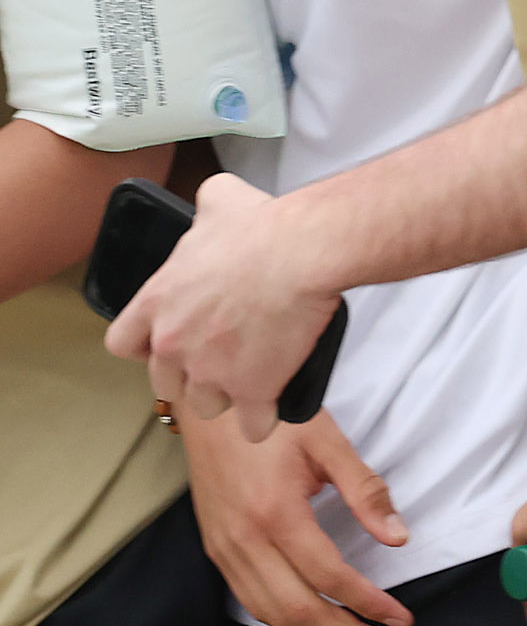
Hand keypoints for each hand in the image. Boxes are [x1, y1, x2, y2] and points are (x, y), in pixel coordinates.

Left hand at [103, 173, 341, 440]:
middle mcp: (175, 345)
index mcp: (158, 304)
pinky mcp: (254, 391)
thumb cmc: (263, 228)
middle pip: (166, 384)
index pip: (122, 345)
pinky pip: (252, 426)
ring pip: (207, 407)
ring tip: (250, 380)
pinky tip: (271, 408)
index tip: (167, 342)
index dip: (146, 346)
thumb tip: (212, 200)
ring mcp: (212, 373)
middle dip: (190, 375)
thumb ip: (205, 206)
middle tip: (218, 360)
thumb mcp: (221, 200)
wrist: (304, 252)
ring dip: (226, 397)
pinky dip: (261, 420)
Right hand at [182, 409, 411, 625]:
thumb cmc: (274, 419)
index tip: (400, 618)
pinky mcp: (216, 551)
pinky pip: (250, 601)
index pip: (328, 575)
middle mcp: (244, 541)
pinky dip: (285, 623)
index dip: (368, 603)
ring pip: (270, 615)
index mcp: (275, 513)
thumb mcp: (328, 443)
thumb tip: (398, 538)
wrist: (210, 404)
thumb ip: (365, 492)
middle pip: (297, 610)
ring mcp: (224, 550)